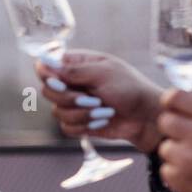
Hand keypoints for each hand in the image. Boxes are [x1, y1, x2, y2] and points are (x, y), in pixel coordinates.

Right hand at [36, 49, 165, 152]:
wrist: (146, 116)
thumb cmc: (129, 88)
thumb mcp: (103, 74)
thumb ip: (73, 71)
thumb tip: (45, 65)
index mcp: (76, 64)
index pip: (45, 66)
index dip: (46, 75)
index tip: (60, 83)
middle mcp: (71, 83)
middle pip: (47, 91)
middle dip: (69, 98)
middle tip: (92, 99)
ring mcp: (73, 103)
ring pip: (57, 112)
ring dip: (82, 114)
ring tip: (104, 110)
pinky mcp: (78, 122)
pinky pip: (66, 127)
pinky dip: (84, 126)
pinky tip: (102, 120)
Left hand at [156, 90, 191, 191]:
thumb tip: (175, 104)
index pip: (175, 97)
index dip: (171, 103)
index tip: (174, 109)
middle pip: (164, 121)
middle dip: (173, 129)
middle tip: (188, 139)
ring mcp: (188, 158)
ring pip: (164, 147)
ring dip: (176, 153)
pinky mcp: (179, 179)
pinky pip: (166, 169)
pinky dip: (177, 173)